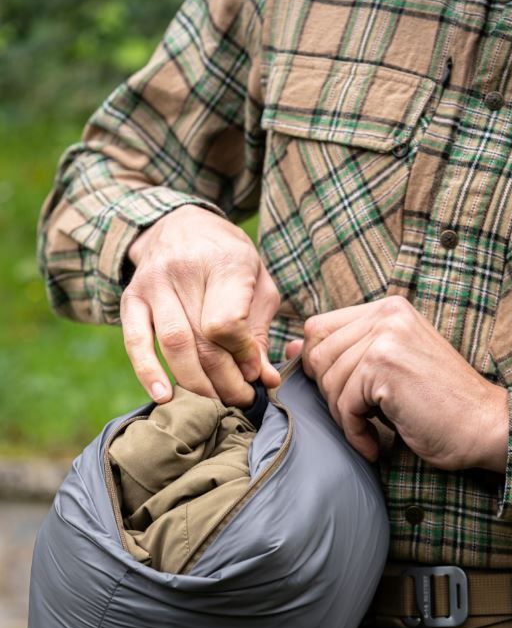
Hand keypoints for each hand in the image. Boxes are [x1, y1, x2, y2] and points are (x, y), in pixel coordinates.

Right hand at [121, 205, 280, 405]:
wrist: (183, 226)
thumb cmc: (229, 262)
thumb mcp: (258, 286)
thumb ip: (260, 332)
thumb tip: (265, 379)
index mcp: (225, 262)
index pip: (229, 323)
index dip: (244, 356)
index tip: (255, 372)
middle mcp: (185, 270)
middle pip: (204, 341)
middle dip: (225, 381)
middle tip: (240, 399)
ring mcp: (153, 284)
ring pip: (173, 346)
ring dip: (196, 384)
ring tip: (215, 402)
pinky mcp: (131, 298)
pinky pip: (135, 341)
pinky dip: (148, 372)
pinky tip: (163, 395)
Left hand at [286, 297, 507, 471]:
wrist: (483, 427)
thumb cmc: (435, 404)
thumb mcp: (385, 370)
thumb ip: (342, 353)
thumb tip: (289, 347)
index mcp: (387, 309)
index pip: (318, 327)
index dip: (318, 365)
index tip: (340, 393)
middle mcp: (386, 315)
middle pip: (317, 354)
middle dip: (331, 394)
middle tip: (360, 417)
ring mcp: (386, 337)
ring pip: (328, 380)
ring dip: (345, 417)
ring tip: (371, 432)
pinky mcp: (384, 366)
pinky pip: (344, 403)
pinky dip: (354, 432)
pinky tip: (374, 444)